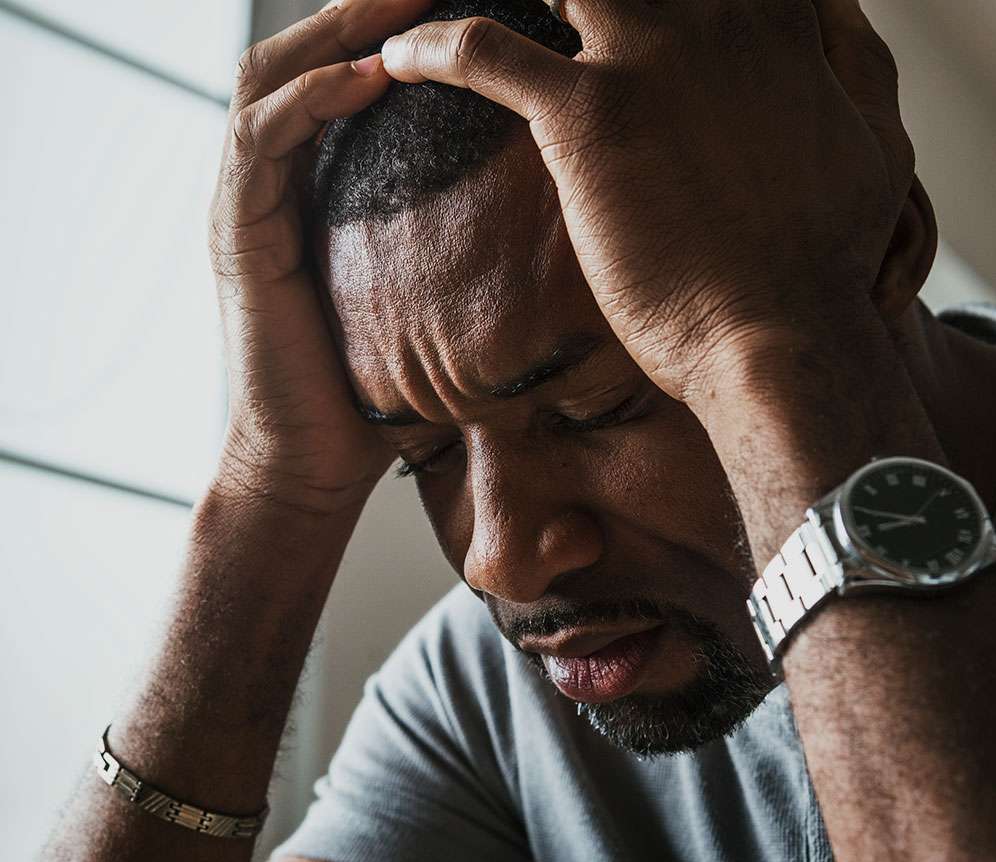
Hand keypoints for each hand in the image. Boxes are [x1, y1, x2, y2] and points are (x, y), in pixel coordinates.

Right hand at [208, 0, 431, 514]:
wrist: (315, 462)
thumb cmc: (375, 394)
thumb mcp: (423, 307)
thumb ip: (452, 258)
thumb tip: (540, 235)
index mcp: (315, 192)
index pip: (343, 81)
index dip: (392, 34)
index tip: (459, 8)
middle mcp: (275, 185)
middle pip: (306, 59)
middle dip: (366, 11)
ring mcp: (248, 206)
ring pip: (272, 79)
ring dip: (336, 32)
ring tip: (402, 5)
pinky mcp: (236, 236)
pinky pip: (261, 142)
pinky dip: (310, 100)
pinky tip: (366, 77)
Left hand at [380, 0, 915, 404]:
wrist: (781, 333)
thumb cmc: (828, 260)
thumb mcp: (874, 143)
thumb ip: (849, 71)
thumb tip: (830, 33)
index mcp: (774, 14)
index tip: (599, 14)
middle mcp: (711, 13)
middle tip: (535, 17)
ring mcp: (649, 56)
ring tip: (426, 14)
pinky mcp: (591, 116)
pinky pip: (484, 52)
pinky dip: (434, 49)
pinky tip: (401, 62)